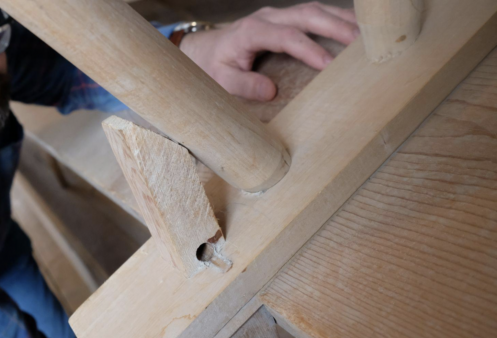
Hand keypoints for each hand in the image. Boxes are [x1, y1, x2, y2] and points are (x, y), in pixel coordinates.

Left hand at [179, 2, 358, 101]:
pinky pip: (314, 14)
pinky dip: (336, 19)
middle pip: (307, 14)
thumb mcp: (221, 80)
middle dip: (336, 26)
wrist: (205, 49)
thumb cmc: (213, 66)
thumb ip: (243, 85)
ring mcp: (278, 14)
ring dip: (342, 19)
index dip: (308, 49)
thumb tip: (270, 91)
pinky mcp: (286, 18)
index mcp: (251, 31)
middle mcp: (267, 17)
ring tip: (369, 33)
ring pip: (315, 9)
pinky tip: (356, 28)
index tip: (328, 65)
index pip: (285, 37)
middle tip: (363, 42)